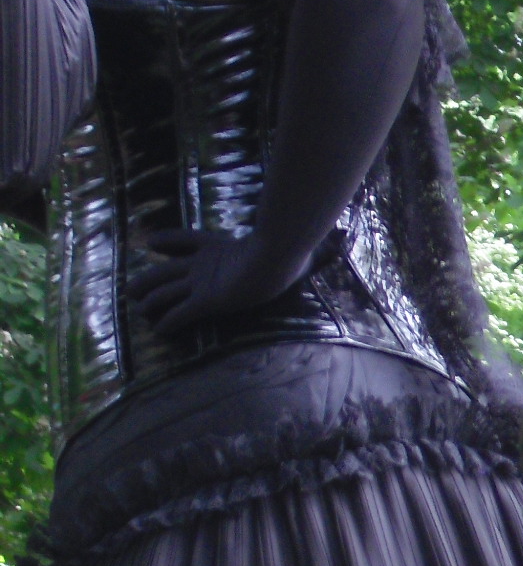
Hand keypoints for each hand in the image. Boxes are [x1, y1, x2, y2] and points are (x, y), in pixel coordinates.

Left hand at [129, 229, 310, 333]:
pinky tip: (159, 330)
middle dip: (148, 278)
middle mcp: (204, 264)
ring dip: (150, 301)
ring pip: (165, 291)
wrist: (278, 255)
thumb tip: (346, 235)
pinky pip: (179, 312)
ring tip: (140, 311)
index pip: (186, 239)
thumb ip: (315, 244)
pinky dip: (167, 321)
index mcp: (219, 246)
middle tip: (132, 289)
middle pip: (166, 269)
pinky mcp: (206, 299)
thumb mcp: (298, 247)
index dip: (167, 240)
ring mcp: (203, 281)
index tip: (151, 242)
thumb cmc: (286, 249)